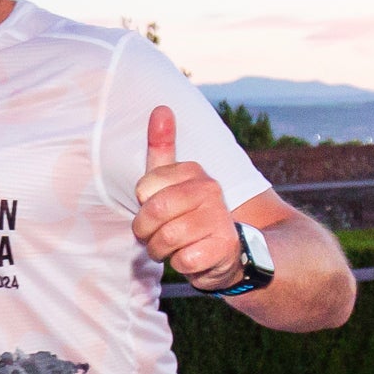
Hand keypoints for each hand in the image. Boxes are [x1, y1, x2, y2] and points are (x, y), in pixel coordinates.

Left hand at [130, 107, 245, 284]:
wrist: (230, 253)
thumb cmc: (190, 216)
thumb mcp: (173, 181)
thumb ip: (163, 147)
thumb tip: (160, 108)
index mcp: (195, 172)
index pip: (144, 188)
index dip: (143, 205)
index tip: (156, 209)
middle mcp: (210, 190)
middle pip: (153, 212)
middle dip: (146, 231)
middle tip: (155, 235)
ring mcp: (219, 219)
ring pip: (165, 239)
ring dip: (161, 251)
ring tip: (172, 248)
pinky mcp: (224, 248)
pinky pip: (182, 260)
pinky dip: (180, 265)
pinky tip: (192, 259)